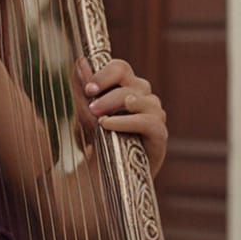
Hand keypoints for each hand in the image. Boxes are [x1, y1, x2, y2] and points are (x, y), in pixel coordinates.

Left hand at [77, 57, 168, 177]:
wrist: (102, 177)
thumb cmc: (95, 141)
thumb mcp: (84, 114)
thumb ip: (83, 90)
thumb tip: (81, 62)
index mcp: (126, 87)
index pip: (120, 67)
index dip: (104, 74)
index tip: (88, 88)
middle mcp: (143, 97)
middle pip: (129, 80)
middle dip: (106, 92)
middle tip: (90, 106)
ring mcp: (154, 115)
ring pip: (140, 98)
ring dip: (116, 105)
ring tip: (99, 120)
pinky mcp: (159, 135)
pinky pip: (149, 121)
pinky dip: (128, 121)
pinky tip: (110, 126)